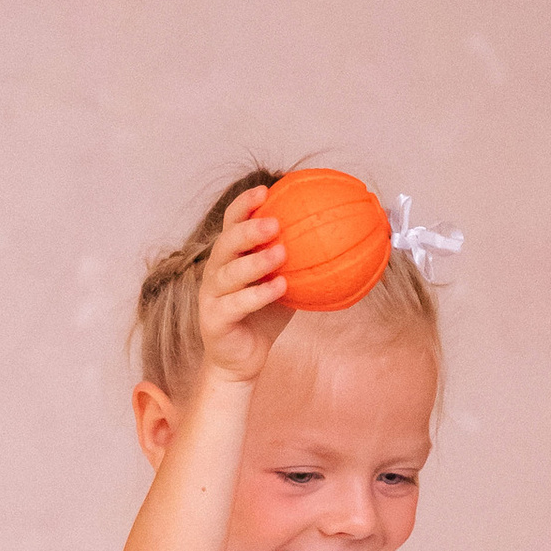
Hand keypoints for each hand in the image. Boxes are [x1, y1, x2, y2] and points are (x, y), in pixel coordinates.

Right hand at [194, 201, 292, 386]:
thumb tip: (338, 240)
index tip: (266, 190)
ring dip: (255, 261)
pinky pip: (236, 304)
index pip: (231, 223)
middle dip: (248, 229)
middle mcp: (215, 272)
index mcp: (229, 257)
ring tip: (282, 253)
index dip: (244, 205)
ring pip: (228, 273)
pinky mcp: (214, 320)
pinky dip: (258, 294)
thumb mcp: (284, 285)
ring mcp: (212, 296)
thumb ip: (299, 263)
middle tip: (275, 222)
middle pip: (226, 243)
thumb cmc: (263, 318)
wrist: (241, 361)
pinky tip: (281, 287)